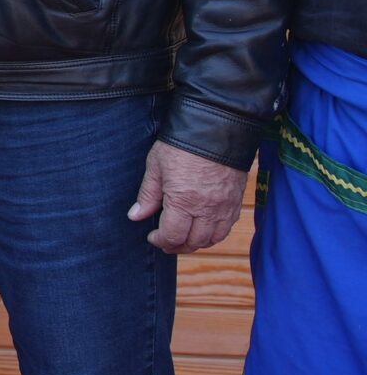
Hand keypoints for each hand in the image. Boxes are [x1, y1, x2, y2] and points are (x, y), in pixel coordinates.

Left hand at [129, 140, 247, 253]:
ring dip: (196, 243)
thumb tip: (135, 216)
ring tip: (183, 237)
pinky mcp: (237, 201)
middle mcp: (208, 209)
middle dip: (177, 246)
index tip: (152, 237)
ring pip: (213, 239)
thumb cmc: (181, 144)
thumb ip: (148, 195)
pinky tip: (203, 228)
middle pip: (194, 242)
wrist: (216, 128)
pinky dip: (214, 234)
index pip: (173, 236)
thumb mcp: (156, 167)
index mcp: (184, 202)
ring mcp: (225, 207)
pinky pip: (227, 228)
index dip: (161, 241)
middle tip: (166, 241)